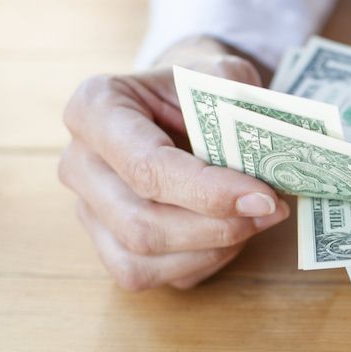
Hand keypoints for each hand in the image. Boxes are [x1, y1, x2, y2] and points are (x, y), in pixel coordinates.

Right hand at [59, 36, 288, 289]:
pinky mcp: (106, 243)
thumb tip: (271, 157)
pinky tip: (229, 234)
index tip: (265, 197)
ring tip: (254, 220)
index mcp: (94, 108)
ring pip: (141, 259)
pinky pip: (150, 275)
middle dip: (216, 227)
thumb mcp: (223, 76)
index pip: (146, 165)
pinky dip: (199, 262)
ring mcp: (87, 208)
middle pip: (140, 223)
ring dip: (211, 248)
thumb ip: (241, 107)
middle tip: (272, 209)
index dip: (208, 191)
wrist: (179, 104)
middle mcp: (78, 162)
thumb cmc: (199, 89)